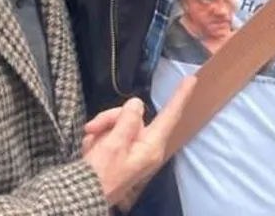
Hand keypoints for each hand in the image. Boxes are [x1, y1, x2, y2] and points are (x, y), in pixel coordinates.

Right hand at [82, 78, 194, 209]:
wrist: (82, 195)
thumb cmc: (100, 176)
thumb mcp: (113, 145)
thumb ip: (127, 121)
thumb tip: (137, 104)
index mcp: (151, 146)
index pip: (169, 116)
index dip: (180, 97)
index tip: (192, 79)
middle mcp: (145, 147)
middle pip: (133, 116)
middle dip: (110, 118)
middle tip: (92, 128)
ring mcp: (132, 149)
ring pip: (118, 123)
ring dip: (101, 130)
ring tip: (89, 144)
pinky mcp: (119, 153)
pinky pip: (109, 134)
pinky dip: (97, 140)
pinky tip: (89, 150)